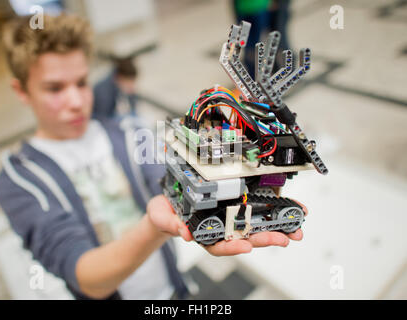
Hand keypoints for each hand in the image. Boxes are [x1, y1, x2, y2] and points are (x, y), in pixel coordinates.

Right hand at [147, 195, 307, 256]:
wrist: (167, 203)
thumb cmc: (166, 213)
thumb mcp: (163, 217)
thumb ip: (172, 224)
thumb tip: (184, 232)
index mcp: (202, 235)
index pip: (218, 245)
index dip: (232, 246)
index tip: (245, 245)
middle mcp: (217, 229)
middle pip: (241, 237)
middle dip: (263, 239)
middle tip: (281, 238)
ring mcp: (226, 219)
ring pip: (251, 226)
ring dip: (272, 228)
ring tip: (291, 229)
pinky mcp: (232, 206)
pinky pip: (251, 211)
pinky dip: (269, 211)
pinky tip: (286, 210)